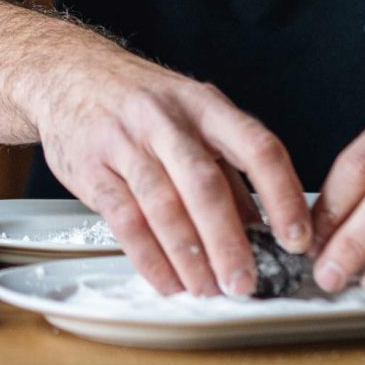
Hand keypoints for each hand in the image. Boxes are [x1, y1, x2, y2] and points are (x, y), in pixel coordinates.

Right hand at [24, 50, 312, 297]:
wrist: (67, 74)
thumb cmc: (138, 100)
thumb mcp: (192, 117)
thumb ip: (227, 170)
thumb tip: (264, 229)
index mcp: (204, 105)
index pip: (257, 147)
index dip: (282, 195)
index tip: (297, 238)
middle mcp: (166, 119)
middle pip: (204, 185)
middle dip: (228, 242)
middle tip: (244, 283)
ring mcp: (124, 141)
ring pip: (163, 206)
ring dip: (189, 257)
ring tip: (207, 290)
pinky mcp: (91, 167)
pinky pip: (124, 219)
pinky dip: (149, 257)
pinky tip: (167, 281)